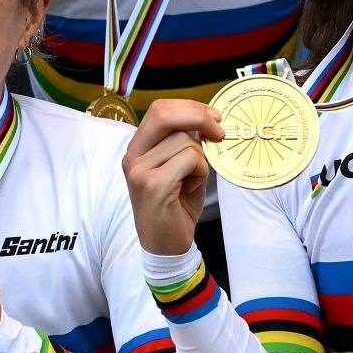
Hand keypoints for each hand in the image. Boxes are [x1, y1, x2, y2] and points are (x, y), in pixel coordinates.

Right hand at [123, 100, 224, 257]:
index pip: (160, 109)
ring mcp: (139, 170)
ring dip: (201, 158)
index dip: (190, 107)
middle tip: (219, 131)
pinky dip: (200, 171)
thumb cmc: (175, 206)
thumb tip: (208, 119)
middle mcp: (132, 156)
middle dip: (199, 116)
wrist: (166, 246)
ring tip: (192, 179)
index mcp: (138, 148)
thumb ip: (186, 143)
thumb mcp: (181, 168)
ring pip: (184, 141)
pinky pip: (188, 159)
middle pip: (164, 114)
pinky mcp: (153, 185)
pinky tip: (191, 187)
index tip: (214, 117)